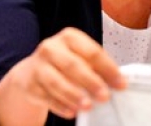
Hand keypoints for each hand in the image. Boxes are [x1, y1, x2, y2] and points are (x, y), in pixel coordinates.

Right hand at [0, 27, 126, 121]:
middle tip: (105, 96)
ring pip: (56, 81)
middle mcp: (51, 47)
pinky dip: (60, 105)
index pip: (92, 51)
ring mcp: (38, 65)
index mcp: (69, 37)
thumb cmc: (64, 64)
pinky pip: (46, 96)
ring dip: (73, 94)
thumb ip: (97, 67)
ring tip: (88, 106)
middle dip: (90, 81)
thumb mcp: (80, 58)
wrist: (33, 72)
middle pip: (72, 64)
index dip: (108, 68)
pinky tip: (71, 112)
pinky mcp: (30, 83)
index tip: (121, 83)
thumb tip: (118, 82)